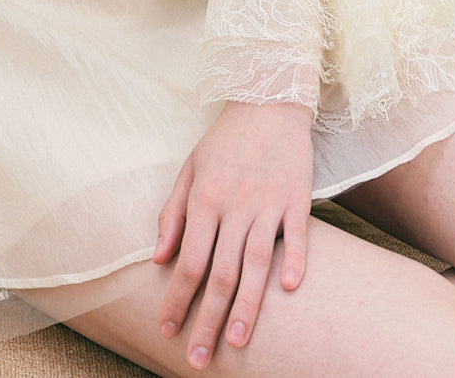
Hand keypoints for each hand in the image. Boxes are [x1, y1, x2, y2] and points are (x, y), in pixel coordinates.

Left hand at [153, 100, 312, 368]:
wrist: (267, 102)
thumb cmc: (224, 141)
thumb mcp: (188, 169)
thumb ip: (172, 213)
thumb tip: (158, 258)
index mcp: (205, 200)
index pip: (188, 262)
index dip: (176, 300)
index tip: (166, 330)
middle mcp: (235, 206)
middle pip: (219, 273)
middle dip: (207, 320)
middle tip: (199, 358)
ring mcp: (268, 204)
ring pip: (255, 264)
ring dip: (246, 307)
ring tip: (236, 342)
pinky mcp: (297, 200)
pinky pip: (297, 238)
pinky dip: (294, 264)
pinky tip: (287, 292)